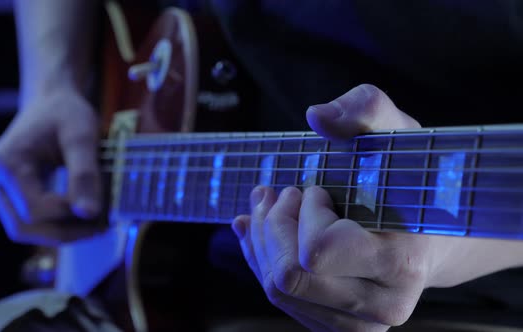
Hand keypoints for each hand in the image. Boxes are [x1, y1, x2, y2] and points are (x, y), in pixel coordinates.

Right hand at [0, 88, 103, 245]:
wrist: (52, 100)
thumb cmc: (66, 112)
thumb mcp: (82, 136)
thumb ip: (84, 174)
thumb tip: (89, 214)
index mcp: (5, 163)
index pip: (34, 208)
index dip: (69, 215)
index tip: (103, 210)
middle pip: (23, 226)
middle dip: (66, 232)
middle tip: (103, 227)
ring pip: (24, 229)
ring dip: (61, 233)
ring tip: (96, 226)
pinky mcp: (8, 193)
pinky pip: (29, 221)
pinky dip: (56, 225)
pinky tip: (84, 219)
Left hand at [232, 84, 435, 330]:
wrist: (429, 236)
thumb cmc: (411, 183)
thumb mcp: (396, 134)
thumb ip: (364, 111)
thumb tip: (316, 115)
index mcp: (401, 264)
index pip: (316, 251)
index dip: (305, 214)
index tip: (316, 189)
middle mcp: (381, 306)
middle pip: (287, 275)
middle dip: (273, 224)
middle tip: (280, 191)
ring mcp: (357, 323)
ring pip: (277, 288)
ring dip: (261, 239)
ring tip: (268, 204)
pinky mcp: (336, 326)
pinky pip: (279, 298)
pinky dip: (260, 259)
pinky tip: (260, 230)